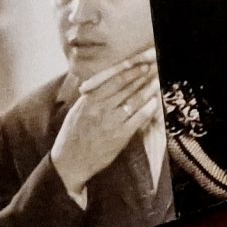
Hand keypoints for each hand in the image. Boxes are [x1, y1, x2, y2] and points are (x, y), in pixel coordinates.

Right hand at [49, 49, 159, 197]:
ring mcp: (111, 122)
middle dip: (143, 76)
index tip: (141, 64)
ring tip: (157, 81)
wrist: (70, 162)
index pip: (113, 80)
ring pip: (134, 100)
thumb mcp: (76, 111)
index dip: (130, 71)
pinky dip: (148, 108)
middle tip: (155, 67)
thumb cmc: (72, 135)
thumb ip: (90, 96)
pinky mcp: (120, 136)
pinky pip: (138, 118)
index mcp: (89, 100)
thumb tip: (104, 81)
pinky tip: (155, 101)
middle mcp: (100, 108)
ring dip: (149, 89)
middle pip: (126, 87)